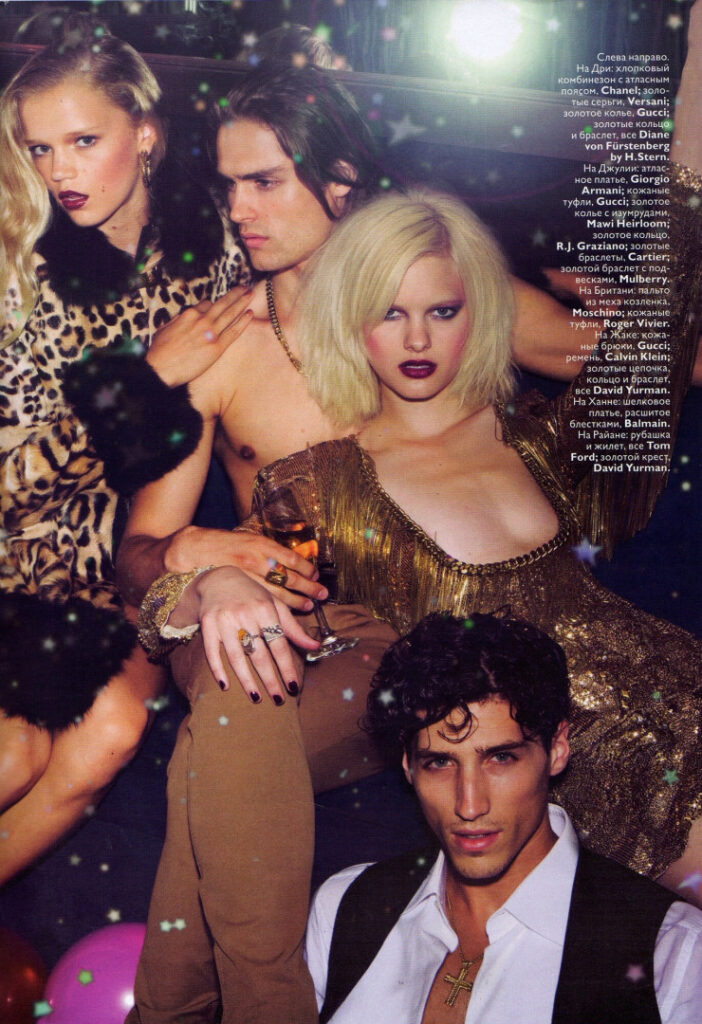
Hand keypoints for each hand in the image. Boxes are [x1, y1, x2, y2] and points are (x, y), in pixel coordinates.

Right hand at [145, 286, 252, 386]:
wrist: (161, 369)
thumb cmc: (159, 352)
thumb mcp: (164, 328)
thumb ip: (178, 320)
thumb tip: (185, 316)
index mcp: (188, 314)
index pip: (206, 304)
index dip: (212, 305)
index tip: (218, 305)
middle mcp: (201, 320)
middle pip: (222, 303)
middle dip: (235, 294)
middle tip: (245, 287)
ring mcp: (210, 333)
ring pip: (230, 313)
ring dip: (242, 302)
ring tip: (251, 293)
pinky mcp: (217, 347)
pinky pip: (233, 331)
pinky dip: (243, 322)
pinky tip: (250, 314)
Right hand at [166, 525, 328, 610]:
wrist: (196, 549)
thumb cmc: (227, 545)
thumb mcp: (251, 540)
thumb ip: (272, 551)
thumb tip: (297, 562)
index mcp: (261, 545)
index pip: (290, 559)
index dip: (306, 569)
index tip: (317, 576)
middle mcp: (254, 560)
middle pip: (287, 578)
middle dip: (308, 588)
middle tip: (322, 594)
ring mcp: (245, 576)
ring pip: (275, 593)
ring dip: (295, 601)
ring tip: (309, 606)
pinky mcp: (236, 591)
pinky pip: (260, 600)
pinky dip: (275, 606)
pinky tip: (284, 613)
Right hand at [180, 566, 318, 702]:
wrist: (218, 578)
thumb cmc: (252, 595)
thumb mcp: (275, 605)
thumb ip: (293, 628)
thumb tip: (315, 646)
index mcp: (266, 610)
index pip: (279, 644)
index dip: (286, 667)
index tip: (293, 686)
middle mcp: (246, 615)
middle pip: (259, 654)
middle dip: (270, 679)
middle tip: (278, 699)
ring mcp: (225, 620)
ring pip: (237, 657)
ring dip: (246, 680)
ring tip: (256, 697)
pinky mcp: (208, 624)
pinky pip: (212, 652)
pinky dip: (217, 669)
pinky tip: (225, 685)